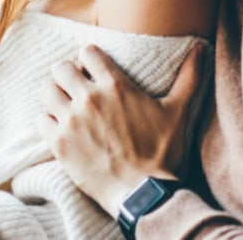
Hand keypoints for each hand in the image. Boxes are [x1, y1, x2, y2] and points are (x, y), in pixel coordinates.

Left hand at [37, 44, 204, 216]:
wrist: (143, 193)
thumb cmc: (161, 153)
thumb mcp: (177, 112)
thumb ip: (188, 77)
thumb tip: (201, 49)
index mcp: (115, 85)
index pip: (87, 52)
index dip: (88, 58)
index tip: (92, 69)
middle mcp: (89, 98)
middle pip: (60, 68)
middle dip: (67, 74)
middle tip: (75, 87)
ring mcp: (71, 121)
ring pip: (46, 91)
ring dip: (55, 96)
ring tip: (66, 106)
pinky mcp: (59, 143)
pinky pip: (40, 120)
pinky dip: (48, 122)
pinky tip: (60, 128)